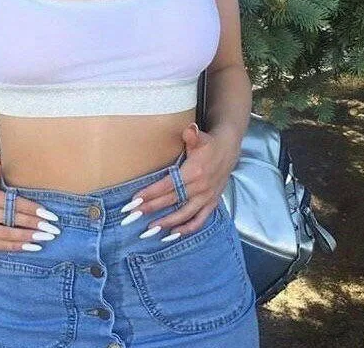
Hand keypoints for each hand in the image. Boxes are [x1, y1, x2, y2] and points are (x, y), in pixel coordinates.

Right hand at [0, 150, 61, 251]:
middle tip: (53, 229)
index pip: (10, 202)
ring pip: (5, 235)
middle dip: (33, 224)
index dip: (30, 209)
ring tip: (46, 239)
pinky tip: (32, 247)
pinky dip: (16, 247)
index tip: (49, 214)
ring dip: (27, 238)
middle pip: (10, 219)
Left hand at [129, 122, 240, 238]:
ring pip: (185, 214)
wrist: (229, 150)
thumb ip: (192, 136)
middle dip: (152, 208)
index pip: (168, 185)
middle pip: (172, 200)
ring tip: (151, 229)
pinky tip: (174, 233)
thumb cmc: (208, 143)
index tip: (135, 200)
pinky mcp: (212, 202)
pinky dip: (188, 228)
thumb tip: (189, 130)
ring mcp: (207, 197)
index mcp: (194, 172)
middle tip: (134, 215)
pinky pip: (200, 220)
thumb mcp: (200, 138)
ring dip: (167, 223)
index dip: (151, 193)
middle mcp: (200, 187)